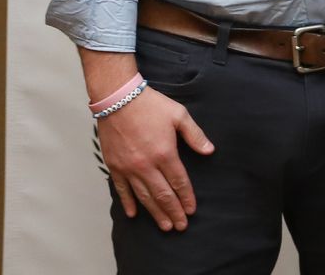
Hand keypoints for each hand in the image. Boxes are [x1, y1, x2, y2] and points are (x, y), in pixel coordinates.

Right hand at [97, 87, 213, 231]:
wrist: (118, 98)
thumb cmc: (150, 105)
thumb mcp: (179, 115)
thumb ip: (195, 135)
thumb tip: (210, 151)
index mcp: (165, 153)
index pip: (179, 181)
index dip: (186, 197)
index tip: (191, 210)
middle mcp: (146, 165)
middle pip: (162, 194)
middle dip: (173, 211)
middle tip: (180, 226)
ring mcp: (128, 167)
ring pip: (143, 196)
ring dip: (155, 212)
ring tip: (164, 225)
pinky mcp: (114, 166)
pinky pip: (121, 190)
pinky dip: (128, 203)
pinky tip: (133, 214)